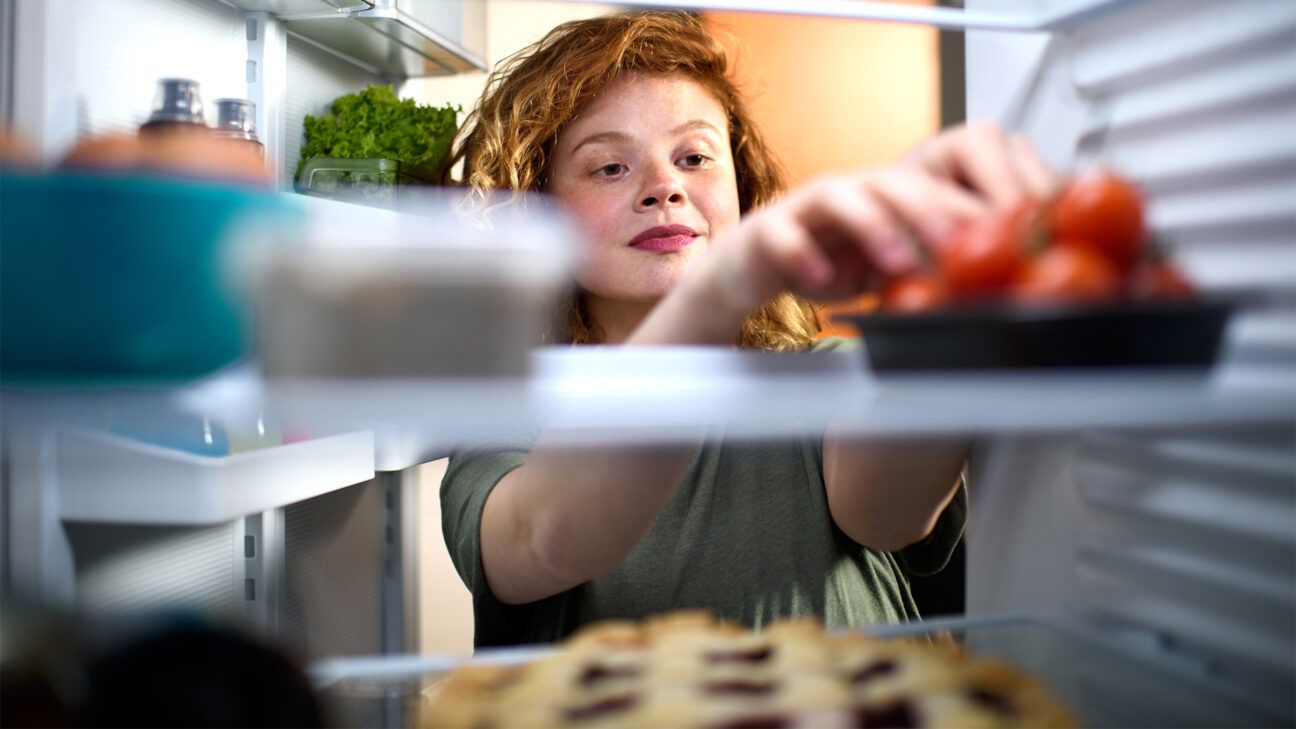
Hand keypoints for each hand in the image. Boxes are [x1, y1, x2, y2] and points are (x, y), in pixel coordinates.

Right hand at [700, 123, 1057, 311]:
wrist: (755, 267)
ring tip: (896, 261)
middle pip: (894, 183)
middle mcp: (850, 192)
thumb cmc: (828, 262)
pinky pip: (784, 236)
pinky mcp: (769, 231)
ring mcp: (807, 208)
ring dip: (872, 226)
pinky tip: (821, 278)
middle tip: (962, 242)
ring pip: (840, 199)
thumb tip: (992, 287)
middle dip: (931, 210)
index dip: (968, 205)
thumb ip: (928, 267)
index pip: (935, 188)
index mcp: (885, 196)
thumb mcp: (888, 267)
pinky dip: (802, 254)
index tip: (1002, 233)